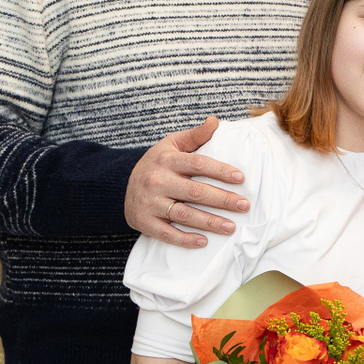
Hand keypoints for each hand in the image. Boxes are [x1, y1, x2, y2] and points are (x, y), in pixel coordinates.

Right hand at [126, 117, 247, 248]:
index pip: (197, 164)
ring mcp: (149, 202)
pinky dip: (185, 239)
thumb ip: (195, 136)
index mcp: (167, 160)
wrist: (120, 184)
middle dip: (222, 200)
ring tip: (231, 227)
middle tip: (244, 206)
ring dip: (209, 222)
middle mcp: (157, 181)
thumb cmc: (157, 163)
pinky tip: (203, 241)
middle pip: (195, 192)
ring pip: (184, 214)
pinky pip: (166, 233)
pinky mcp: (144, 221)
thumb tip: (215, 121)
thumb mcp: (171, 144)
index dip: (219, 170)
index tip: (240, 178)